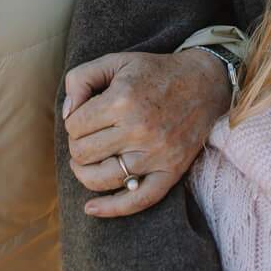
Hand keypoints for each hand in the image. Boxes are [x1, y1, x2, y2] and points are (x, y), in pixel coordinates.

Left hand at [62, 48, 230, 216]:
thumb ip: (81, 79)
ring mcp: (156, 154)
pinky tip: (91, 208)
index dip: (73, 121)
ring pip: (101, 178)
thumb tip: (67, 114)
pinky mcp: (171, 171)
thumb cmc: (154, 72)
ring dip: (85, 173)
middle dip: (77, 146)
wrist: (204, 83)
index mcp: (122, 100)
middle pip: (83, 153)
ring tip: (87, 161)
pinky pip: (138, 200)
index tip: (85, 115)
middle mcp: (139, 129)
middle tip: (87, 137)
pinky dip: (112, 209)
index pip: (74, 126)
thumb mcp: (115, 60)